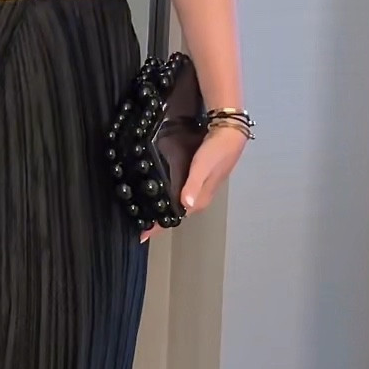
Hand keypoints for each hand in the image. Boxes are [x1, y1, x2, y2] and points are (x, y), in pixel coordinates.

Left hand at [138, 123, 248, 241]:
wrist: (231, 133)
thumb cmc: (217, 150)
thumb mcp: (203, 167)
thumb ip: (193, 184)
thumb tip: (185, 204)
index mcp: (199, 199)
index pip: (175, 218)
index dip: (158, 227)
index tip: (141, 235)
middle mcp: (198, 197)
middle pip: (175, 214)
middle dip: (157, 220)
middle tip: (137, 223)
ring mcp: (198, 189)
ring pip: (177, 204)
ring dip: (162, 209)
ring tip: (143, 211)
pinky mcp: (197, 179)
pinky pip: (179, 193)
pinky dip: (167, 196)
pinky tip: (158, 192)